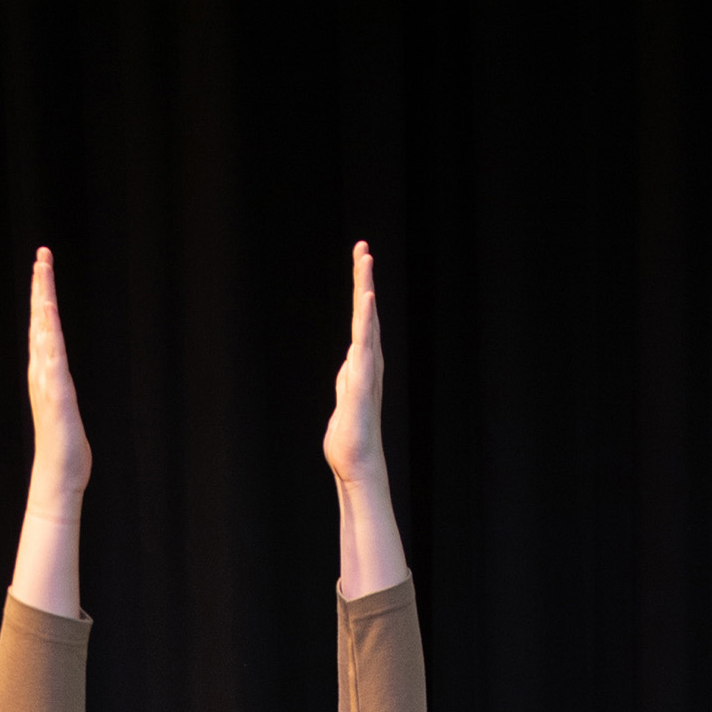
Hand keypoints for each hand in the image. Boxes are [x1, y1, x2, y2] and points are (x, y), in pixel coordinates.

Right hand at [26, 246, 90, 507]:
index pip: (43, 328)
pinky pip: (54, 357)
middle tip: (42, 254)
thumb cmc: (66, 451)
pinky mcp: (58, 395)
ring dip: (43, 300)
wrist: (59, 478)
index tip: (42, 269)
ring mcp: (48, 382)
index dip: (42, 298)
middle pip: (40, 321)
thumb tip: (62, 385)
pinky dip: (50, 334)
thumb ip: (62, 393)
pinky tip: (49, 314)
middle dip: (40, 287)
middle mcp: (42, 372)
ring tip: (42, 271)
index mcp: (46, 373)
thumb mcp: (66, 411)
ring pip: (44, 332)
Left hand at [322, 241, 384, 487]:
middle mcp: (368, 362)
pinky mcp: (363, 381)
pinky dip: (367, 321)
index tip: (360, 262)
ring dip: (365, 289)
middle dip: (364, 279)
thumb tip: (350, 364)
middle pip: (365, 313)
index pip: (360, 322)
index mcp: (361, 364)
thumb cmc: (349, 439)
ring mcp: (367, 370)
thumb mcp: (343, 400)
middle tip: (362, 247)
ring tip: (365, 260)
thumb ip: (347, 379)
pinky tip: (367, 299)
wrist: (355, 465)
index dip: (360, 292)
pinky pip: (365, 344)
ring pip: (366, 322)